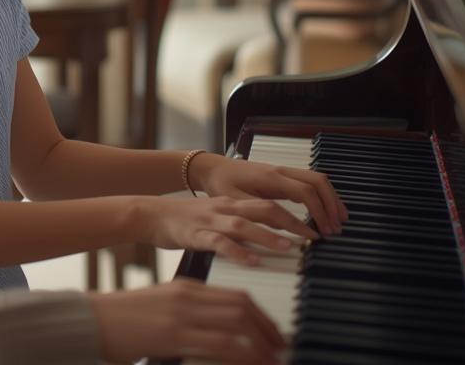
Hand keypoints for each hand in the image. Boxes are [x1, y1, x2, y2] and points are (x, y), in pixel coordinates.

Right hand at [87, 279, 282, 364]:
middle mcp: (188, 296)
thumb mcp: (161, 310)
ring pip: (238, 323)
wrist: (90, 320)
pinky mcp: (174, 334)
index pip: (237, 296)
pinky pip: (222, 344)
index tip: (274, 335)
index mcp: (186, 287)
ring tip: (273, 360)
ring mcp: (182, 314)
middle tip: (281, 349)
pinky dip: (245, 355)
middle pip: (243, 306)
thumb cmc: (121, 322)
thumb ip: (189, 317)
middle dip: (269, 330)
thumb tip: (217, 336)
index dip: (262, 317)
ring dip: (262, 344)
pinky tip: (254, 364)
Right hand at [136, 196, 312, 265]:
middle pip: (264, 208)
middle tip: (313, 237)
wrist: (149, 213)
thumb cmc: (183, 220)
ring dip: (269, 235)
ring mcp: (210, 220)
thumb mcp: (215, 217)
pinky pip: (219, 242)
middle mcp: (225, 208)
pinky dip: (237, 251)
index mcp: (232, 203)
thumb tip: (264, 239)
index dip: (295, 215)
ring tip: (289, 247)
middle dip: (291, 222)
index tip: (316, 229)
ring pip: (244, 224)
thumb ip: (238, 226)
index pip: (270, 204)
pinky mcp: (195, 234)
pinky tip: (251, 261)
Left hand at [192, 153, 347, 235]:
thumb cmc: (220, 184)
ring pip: (316, 179)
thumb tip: (283, 227)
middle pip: (318, 182)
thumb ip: (258, 213)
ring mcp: (283, 171)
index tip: (323, 231)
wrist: (211, 169)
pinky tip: (324, 209)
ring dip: (330, 198)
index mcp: (270, 178)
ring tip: (339, 219)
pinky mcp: (282, 175)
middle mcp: (281, 171)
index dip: (319, 212)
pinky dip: (321, 194)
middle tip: (338, 227)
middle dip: (332, 204)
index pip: (305, 193)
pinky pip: (309, 181)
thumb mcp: (234, 202)